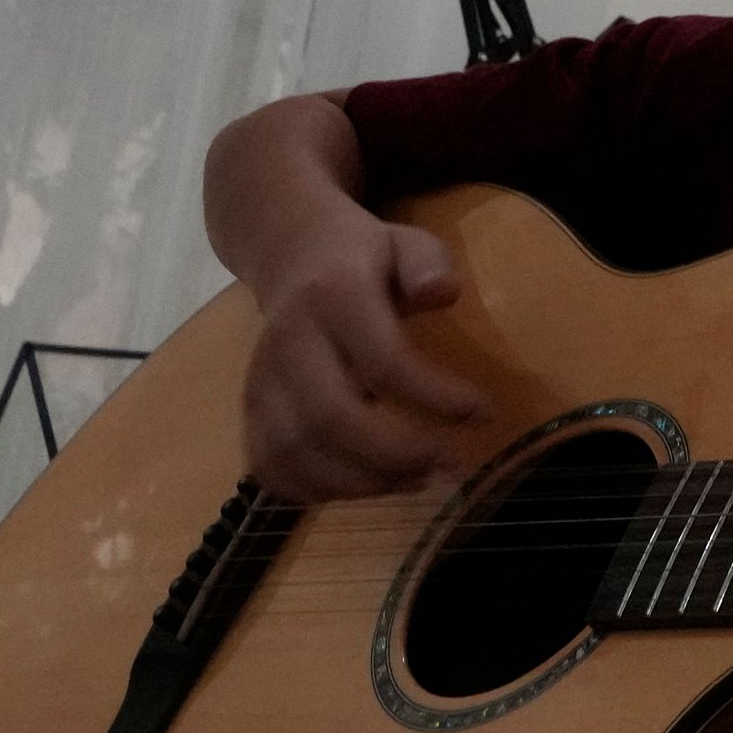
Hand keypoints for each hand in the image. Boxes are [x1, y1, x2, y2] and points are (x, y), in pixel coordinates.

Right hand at [235, 208, 484, 501]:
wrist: (288, 253)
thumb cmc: (364, 258)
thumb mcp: (406, 242)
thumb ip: (428, 262)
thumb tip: (443, 293)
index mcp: (333, 296)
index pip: (381, 360)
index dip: (435, 397)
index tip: (482, 413)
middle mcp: (287, 342)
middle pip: (328, 417)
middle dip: (394, 454)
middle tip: (448, 462)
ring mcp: (260, 381)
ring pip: (294, 452)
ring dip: (361, 481)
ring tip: (417, 477)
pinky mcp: (249, 410)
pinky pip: (271, 468)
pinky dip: (319, 491)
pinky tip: (368, 483)